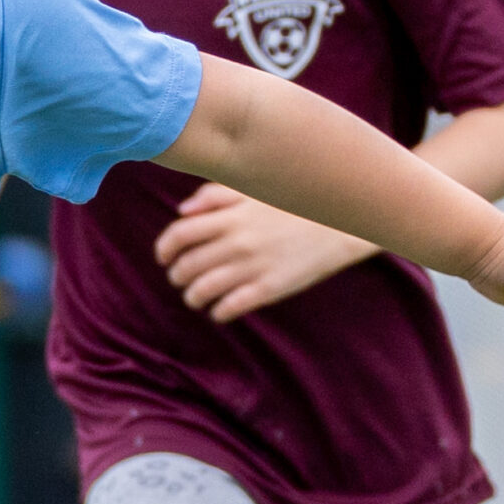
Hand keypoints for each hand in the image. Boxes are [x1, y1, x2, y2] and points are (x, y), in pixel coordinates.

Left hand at [155, 183, 374, 320]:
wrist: (340, 222)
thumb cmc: (292, 204)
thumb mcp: (254, 190)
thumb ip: (214, 195)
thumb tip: (181, 211)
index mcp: (229, 216)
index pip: (179, 234)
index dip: (164, 249)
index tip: (164, 258)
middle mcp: (236, 241)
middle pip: (187, 266)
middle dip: (177, 276)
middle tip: (181, 280)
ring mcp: (253, 265)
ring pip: (203, 290)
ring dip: (193, 297)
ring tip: (197, 298)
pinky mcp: (270, 287)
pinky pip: (230, 307)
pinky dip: (218, 312)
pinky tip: (220, 310)